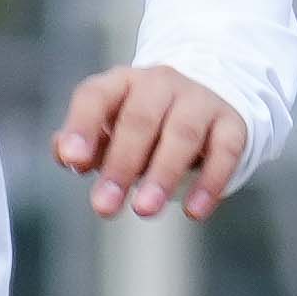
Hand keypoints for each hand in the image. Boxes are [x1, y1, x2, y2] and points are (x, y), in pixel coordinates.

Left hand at [52, 64, 249, 222]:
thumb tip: (65, 155)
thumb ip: (82, 145)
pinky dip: (211, 182)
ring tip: (144, 210)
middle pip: (139, 119)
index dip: (82, 127)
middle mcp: (161, 83)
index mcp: (121, 83)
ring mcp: (199, 100)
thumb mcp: (108, 130)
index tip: (72, 162)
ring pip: (182, 133)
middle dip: (121, 165)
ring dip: (162, 174)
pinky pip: (225, 150)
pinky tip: (194, 212)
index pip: (96, 96)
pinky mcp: (231, 123)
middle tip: (104, 207)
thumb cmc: (142, 126)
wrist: (204, 101)